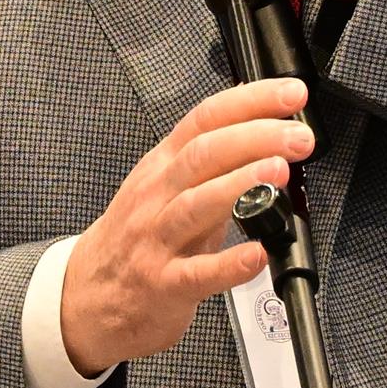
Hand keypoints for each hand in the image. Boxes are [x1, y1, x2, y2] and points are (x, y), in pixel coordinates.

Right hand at [58, 78, 313, 376]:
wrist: (88, 294)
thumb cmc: (134, 238)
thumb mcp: (165, 188)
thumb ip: (212, 164)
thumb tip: (264, 132)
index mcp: (163, 165)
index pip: (206, 119)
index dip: (251, 101)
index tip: (290, 93)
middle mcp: (158, 195)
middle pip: (204, 153)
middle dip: (256, 138)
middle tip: (298, 137)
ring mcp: (157, 239)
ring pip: (196, 203)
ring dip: (239, 184)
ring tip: (278, 172)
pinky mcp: (163, 283)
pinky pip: (198, 273)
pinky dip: (230, 264)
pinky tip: (257, 254)